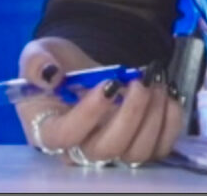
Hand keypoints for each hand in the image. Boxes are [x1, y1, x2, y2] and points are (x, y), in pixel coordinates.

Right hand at [12, 37, 185, 165]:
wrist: (83, 68)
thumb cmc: (57, 66)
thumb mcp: (38, 54)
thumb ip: (36, 63)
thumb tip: (51, 75)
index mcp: (48, 130)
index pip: (66, 136)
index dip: (88, 114)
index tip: (108, 83)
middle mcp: (79, 148)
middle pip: (106, 150)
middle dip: (129, 114)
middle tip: (139, 82)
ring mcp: (112, 150)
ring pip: (136, 152)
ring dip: (152, 117)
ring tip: (154, 84)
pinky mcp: (138, 145)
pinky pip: (159, 147)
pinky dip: (170, 122)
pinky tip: (168, 95)